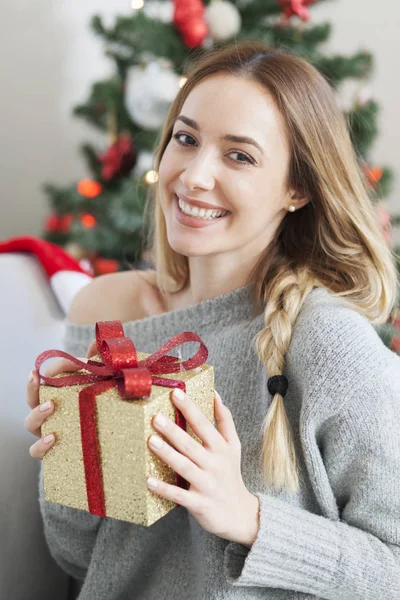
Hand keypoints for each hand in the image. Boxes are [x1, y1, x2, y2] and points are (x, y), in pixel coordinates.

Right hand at [24, 341, 97, 458]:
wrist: (112, 441)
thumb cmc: (102, 407)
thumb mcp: (103, 385)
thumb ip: (99, 363)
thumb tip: (97, 343)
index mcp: (58, 394)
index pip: (47, 377)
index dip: (55, 367)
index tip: (72, 363)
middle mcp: (49, 412)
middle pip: (31, 397)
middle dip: (32, 386)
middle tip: (38, 376)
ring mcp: (48, 431)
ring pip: (30, 423)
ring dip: (37, 413)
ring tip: (51, 406)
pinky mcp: (53, 451)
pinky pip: (36, 451)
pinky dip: (40, 445)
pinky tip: (52, 438)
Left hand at [147, 388, 259, 544]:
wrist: (240, 514)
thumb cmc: (231, 474)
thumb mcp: (233, 446)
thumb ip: (225, 420)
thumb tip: (215, 394)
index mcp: (221, 448)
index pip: (204, 424)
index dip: (190, 408)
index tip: (175, 393)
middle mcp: (215, 464)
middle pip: (191, 445)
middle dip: (173, 430)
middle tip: (156, 417)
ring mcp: (207, 484)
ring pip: (184, 467)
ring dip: (167, 454)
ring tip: (151, 441)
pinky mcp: (199, 504)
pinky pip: (179, 495)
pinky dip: (164, 489)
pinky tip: (149, 481)